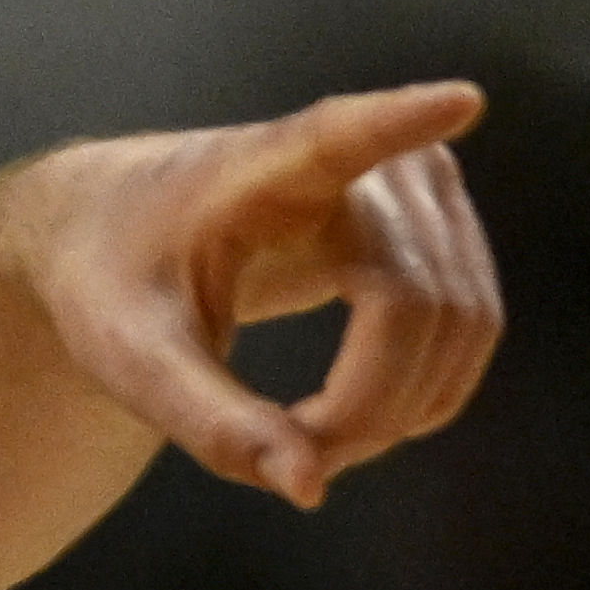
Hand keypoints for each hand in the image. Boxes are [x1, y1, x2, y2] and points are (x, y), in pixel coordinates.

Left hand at [3, 82, 501, 508]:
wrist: (124, 233)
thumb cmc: (119, 283)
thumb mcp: (138, 362)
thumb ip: (214, 424)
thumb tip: (308, 488)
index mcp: (270, 165)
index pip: (345, 136)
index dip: (405, 123)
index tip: (459, 101)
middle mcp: (365, 161)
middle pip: (420, 305)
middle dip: (371, 410)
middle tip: (290, 460)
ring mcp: (417, 186)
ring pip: (462, 323)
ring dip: (400, 413)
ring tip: (306, 441)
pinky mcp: (440, 222)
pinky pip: (470, 326)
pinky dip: (420, 396)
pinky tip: (349, 414)